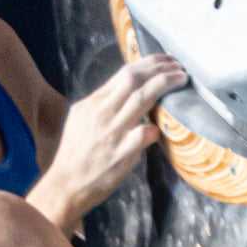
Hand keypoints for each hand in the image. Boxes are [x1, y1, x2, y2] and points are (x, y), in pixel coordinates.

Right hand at [28, 53, 185, 233]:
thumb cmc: (74, 155)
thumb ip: (101, 106)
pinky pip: (145, 133)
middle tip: (177, 65)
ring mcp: (113, 131)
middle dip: (159, 68)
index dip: (148, 64)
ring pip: (142, 98)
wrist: (65, 185)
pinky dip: (156, 128)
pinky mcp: (122, 152)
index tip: (164, 61)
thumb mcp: (80, 120)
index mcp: (93, 103)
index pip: (124, 74)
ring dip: (165, 85)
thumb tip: (122, 95)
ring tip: (181, 79)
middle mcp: (102, 112)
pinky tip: (162, 128)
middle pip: (134, 79)